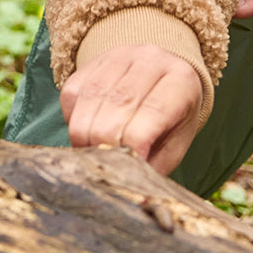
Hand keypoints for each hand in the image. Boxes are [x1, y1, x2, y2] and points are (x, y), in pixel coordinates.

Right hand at [60, 44, 202, 175]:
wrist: (166, 73)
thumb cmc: (173, 118)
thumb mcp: (176, 143)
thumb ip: (156, 168)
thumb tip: (135, 197)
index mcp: (180, 81)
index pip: (153, 112)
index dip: (134, 144)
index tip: (124, 170)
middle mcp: (151, 60)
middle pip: (118, 104)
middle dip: (104, 143)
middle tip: (102, 165)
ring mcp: (121, 54)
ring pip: (91, 96)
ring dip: (84, 133)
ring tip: (90, 154)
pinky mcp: (95, 59)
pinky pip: (73, 90)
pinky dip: (72, 117)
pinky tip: (85, 129)